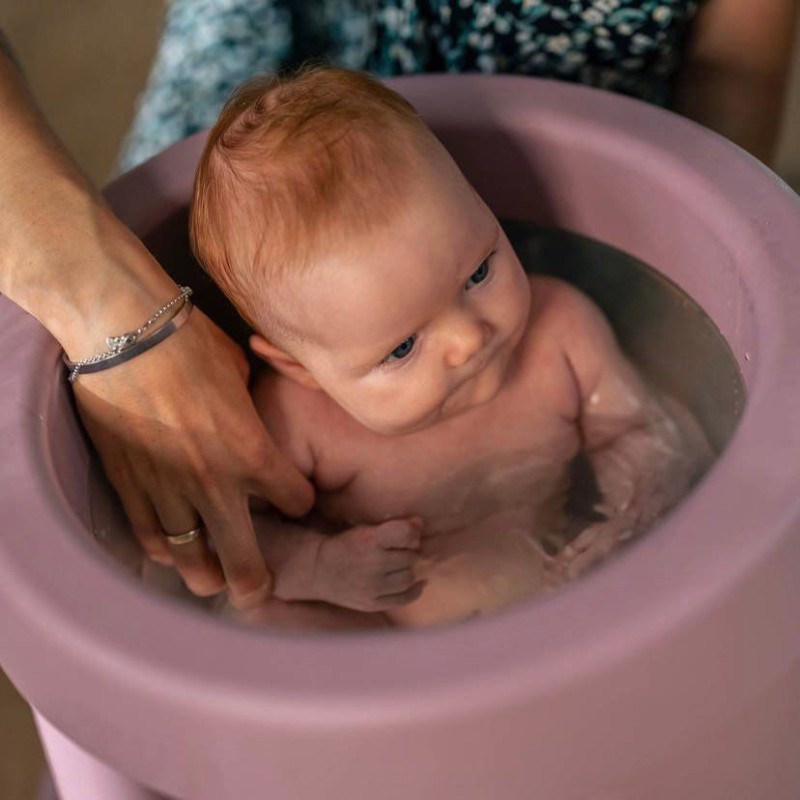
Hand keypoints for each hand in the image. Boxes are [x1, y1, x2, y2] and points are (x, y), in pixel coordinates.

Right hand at [73, 307, 314, 607]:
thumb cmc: (192, 342)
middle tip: (259, 592)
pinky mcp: (130, 486)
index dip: (300, 501)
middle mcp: (215, 482)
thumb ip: (254, 406)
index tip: (298, 500)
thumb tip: (254, 412)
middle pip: (243, 556)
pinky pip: (148, 538)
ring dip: (204, 575)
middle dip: (255, 581)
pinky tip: (170, 553)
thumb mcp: (242, 369)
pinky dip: (162, 551)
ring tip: (212, 580)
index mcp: (253, 451)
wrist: (125, 333)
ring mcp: (169, 490)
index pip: (295, 499)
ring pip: (191, 560)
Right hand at [310, 518, 425, 611]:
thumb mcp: (365, 530)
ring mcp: (373, 587)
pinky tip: (418, 582)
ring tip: (399, 565)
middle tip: (400, 550)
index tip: (409, 533)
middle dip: (409, 552)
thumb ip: (393, 526)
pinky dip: (415, 590)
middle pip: (410, 557)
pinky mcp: (373, 603)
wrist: (320, 571)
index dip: (412, 532)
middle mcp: (372, 564)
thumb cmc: (346, 545)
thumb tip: (420, 522)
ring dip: (409, 569)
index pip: (405, 534)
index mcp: (369, 541)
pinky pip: (404, 598)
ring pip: (408, 577)